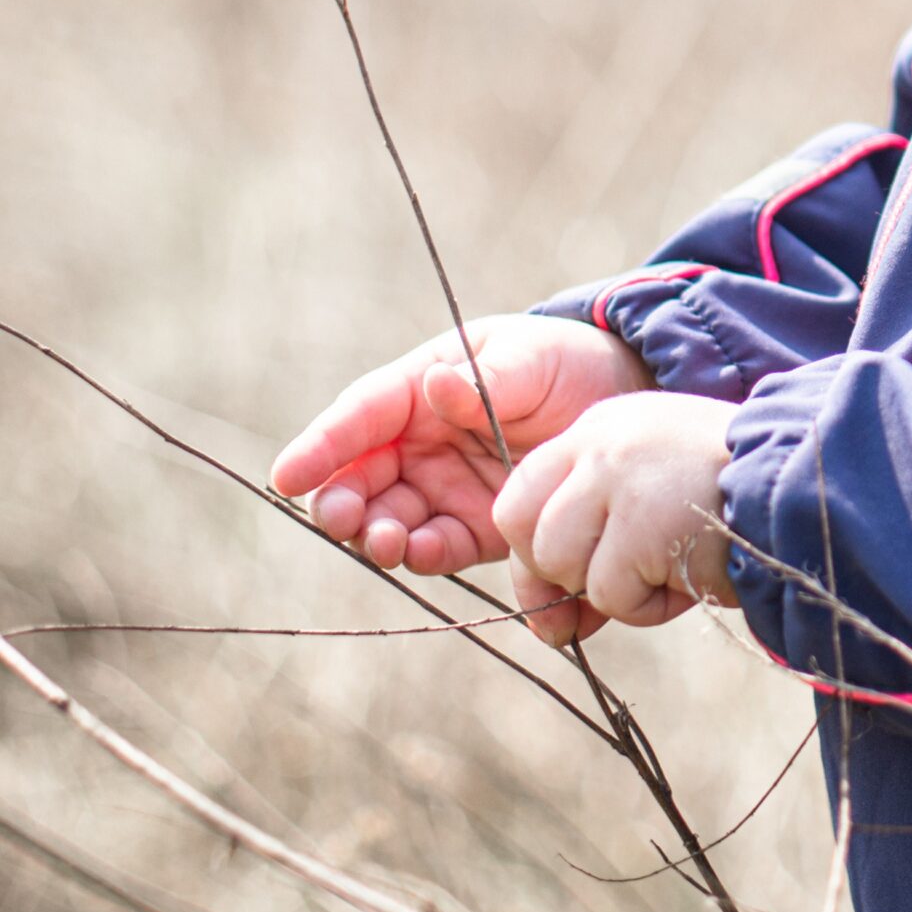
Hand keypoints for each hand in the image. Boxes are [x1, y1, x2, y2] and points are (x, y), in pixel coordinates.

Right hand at [272, 315, 650, 577]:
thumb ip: (485, 378)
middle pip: (360, 476)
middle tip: (342, 517)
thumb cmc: (567, 362)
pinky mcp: (475, 527)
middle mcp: (421, 443)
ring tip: (385, 540)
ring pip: (388, 519)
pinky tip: (422, 552)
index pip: (361, 415)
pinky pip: (438, 546)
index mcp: (421, 388)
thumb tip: (437, 383)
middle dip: (341, 501)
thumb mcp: (531, 357)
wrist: (623, 401)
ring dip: (377, 534)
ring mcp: (444, 487)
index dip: (322, 444)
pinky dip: (424, 554)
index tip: (288, 475)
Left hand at [490, 393, 739, 647]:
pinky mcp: (643, 520)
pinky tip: (692, 571)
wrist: (806, 482)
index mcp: (601, 426)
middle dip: (570, 577)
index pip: (516, 499)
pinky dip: (651, 605)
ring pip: (566, 569)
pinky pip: (614, 596)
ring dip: (618, 591)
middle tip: (630, 575)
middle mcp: (602, 442)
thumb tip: (546, 627)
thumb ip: (591, 542)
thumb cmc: (731, 499)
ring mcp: (619, 476)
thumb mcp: (651, 498)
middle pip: (531, 539)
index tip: (570, 574)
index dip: (536, 551)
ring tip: (674, 562)